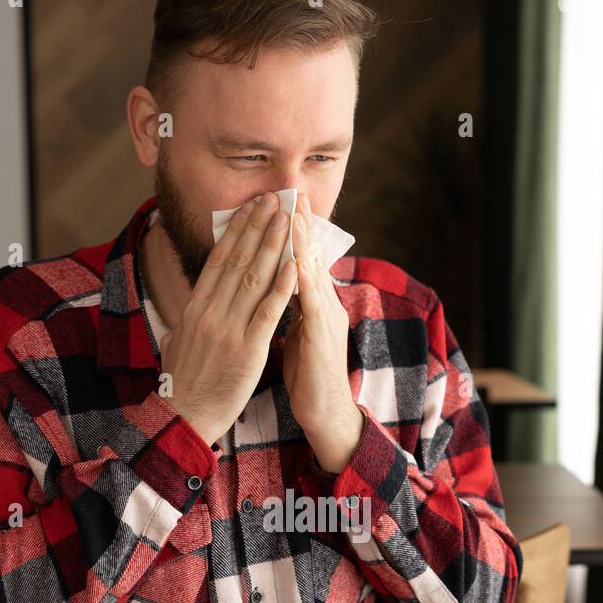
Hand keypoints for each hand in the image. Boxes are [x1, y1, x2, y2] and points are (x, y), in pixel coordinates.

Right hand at [160, 192, 297, 445]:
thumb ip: (180, 330)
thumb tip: (176, 323)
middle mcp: (210, 314)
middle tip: (274, 199)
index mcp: (194, 310)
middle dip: (258, 227)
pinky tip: (295, 264)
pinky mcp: (247, 351)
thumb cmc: (181, 387)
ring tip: (287, 219)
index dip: (235, 232)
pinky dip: (282, 287)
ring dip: (273, 245)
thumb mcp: (174, 349)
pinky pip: (268, 313)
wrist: (183, 419)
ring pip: (253, 279)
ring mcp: (228, 331)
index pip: (217, 262)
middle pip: (237, 261)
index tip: (249, 208)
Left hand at [283, 194, 364, 472]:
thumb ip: (289, 305)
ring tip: (293, 214)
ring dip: (303, 243)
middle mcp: (324, 305)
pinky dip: (305, 279)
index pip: (302, 259)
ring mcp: (326, 319)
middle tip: (291, 192)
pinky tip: (298, 261)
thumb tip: (277, 282)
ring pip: (313, 273)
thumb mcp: (296, 331)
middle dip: (300, 225)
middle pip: (310, 257)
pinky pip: (312, 303)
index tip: (281, 203)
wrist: (325, 411)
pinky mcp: (322, 337)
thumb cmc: (308, 374)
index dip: (293, 232)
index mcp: (314, 303)